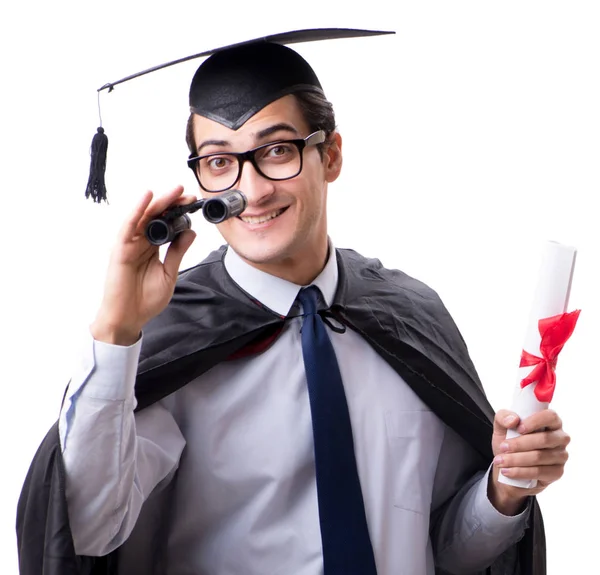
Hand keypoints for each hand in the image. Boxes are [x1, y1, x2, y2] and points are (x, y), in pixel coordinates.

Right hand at [91, 186, 196, 345]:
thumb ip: (177, 252)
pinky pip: (128, 226)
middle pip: (157, 216)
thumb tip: (191, 232)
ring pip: (144, 216)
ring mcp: (130, 244)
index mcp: (153, 247)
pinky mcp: (120, 249)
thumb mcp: (169, 273)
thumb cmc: (145, 300)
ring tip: (174, 190)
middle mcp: (141, 242)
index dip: (179, 212)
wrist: (128, 318)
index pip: (167, 223)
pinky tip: (147, 198)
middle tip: (187, 192)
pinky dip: (137, 211)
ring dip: (159, 202)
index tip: (193, 203)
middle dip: (172, 202)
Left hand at [488, 409, 569, 515]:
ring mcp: (561, 455)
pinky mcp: (557, 472)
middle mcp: (560, 437)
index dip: (535, 422)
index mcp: (551, 421)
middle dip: (520, 444)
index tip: (518, 428)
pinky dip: (520, 472)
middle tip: (503, 447)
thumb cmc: (509, 440)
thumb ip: (503, 417)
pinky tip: (508, 471)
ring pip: (539, 457)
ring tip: (500, 460)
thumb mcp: (502, 426)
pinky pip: (540, 472)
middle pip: (545, 439)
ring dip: (516, 459)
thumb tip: (513, 420)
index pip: (550, 416)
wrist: (508, 464)